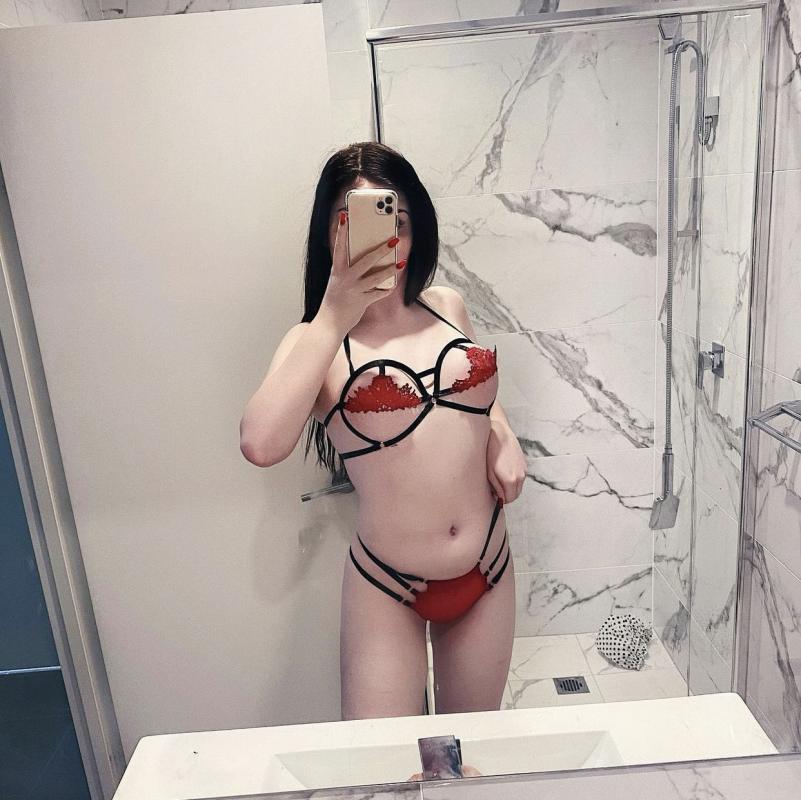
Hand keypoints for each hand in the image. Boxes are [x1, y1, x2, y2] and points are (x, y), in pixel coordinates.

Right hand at [318, 210, 400, 332]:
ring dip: (390, 270)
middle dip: (381, 250)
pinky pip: (378, 293)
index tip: (344, 216)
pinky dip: (387, 289)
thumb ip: (347, 269)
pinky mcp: (361, 302)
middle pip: (365, 260)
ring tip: (401, 262)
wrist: (329, 323)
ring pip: (376, 277)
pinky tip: (394, 283)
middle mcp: (345, 279)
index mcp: (337, 270)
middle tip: (393, 240)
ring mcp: (354, 290)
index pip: (339, 247)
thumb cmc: (335, 300)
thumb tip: (366, 258)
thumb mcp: (337, 281)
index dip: (341, 231)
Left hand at [486, 421, 525, 504]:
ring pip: (518, 486)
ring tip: (499, 478)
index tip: (494, 496)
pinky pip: (520, 477)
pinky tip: (504, 470)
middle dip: (506, 494)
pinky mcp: (524, 463)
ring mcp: (524, 469)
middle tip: (495, 489)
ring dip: (510, 487)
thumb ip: (496, 488)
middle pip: (515, 495)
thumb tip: (499, 498)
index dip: (501, 500)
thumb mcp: (489, 473)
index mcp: (511, 480)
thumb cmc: (490, 452)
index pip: (509, 499)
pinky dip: (514, 478)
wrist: (499, 433)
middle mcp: (520, 476)